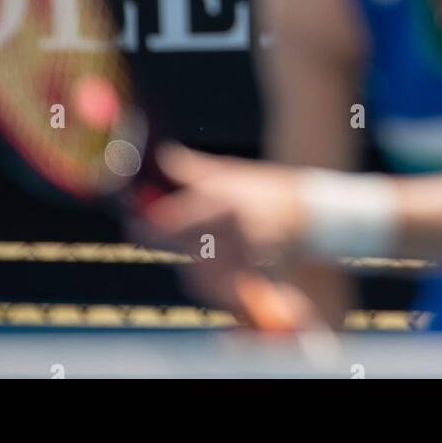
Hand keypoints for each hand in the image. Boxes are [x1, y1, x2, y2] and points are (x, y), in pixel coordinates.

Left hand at [135, 143, 306, 268]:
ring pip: (199, 272)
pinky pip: (221, 287)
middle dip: (167, 245)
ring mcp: (243, 251)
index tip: (133, 224)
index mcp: (222, 200)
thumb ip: (193, 169)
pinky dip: (210, 285)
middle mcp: (230, 227)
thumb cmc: (264, 188)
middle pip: (183, 249)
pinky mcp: (254, 270)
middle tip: (151, 236)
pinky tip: (207, 273)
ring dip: (188, 266)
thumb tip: (164, 155)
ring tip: (189, 252)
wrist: (308, 211)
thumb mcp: (229, 172)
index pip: (174, 221)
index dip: (148, 226)